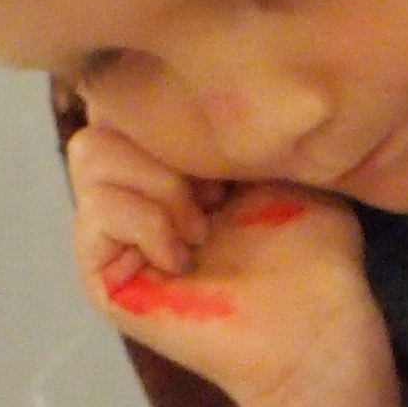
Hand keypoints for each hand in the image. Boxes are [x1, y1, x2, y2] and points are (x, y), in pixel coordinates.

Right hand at [64, 121, 407, 406]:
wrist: (317, 326)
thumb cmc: (314, 250)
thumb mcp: (279, 156)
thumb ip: (227, 113)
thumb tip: (177, 80)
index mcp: (168, 162)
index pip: (126, 95)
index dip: (171, 108)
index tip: (231, 150)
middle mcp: (134, 193)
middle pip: (102, 117)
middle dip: (164, 146)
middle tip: (217, 196)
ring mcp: (113, 234)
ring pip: (89, 155)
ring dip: (158, 186)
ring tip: (204, 228)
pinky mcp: (103, 277)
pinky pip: (95, 211)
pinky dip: (146, 222)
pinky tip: (186, 253)